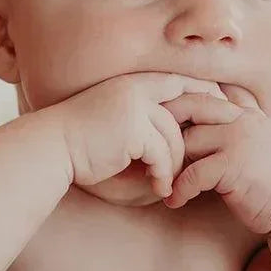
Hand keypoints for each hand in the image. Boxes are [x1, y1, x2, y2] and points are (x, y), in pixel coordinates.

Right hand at [53, 73, 230, 197]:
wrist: (49, 149)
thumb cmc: (80, 146)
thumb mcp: (117, 129)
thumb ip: (147, 129)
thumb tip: (182, 146)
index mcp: (132, 84)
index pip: (178, 81)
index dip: (202, 93)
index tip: (220, 110)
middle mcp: (136, 88)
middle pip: (187, 105)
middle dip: (206, 124)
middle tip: (218, 147)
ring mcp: (135, 106)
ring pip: (175, 136)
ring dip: (176, 164)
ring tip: (170, 183)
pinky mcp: (133, 127)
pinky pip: (162, 153)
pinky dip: (164, 174)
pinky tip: (159, 188)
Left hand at [162, 85, 270, 236]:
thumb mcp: (254, 142)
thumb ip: (230, 127)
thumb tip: (190, 126)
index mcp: (244, 110)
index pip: (202, 92)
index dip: (176, 102)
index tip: (155, 120)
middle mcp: (241, 118)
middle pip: (189, 106)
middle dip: (165, 124)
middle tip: (149, 145)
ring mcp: (238, 139)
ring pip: (187, 141)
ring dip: (170, 163)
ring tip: (161, 179)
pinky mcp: (234, 165)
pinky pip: (193, 174)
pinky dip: (179, 190)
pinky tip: (174, 201)